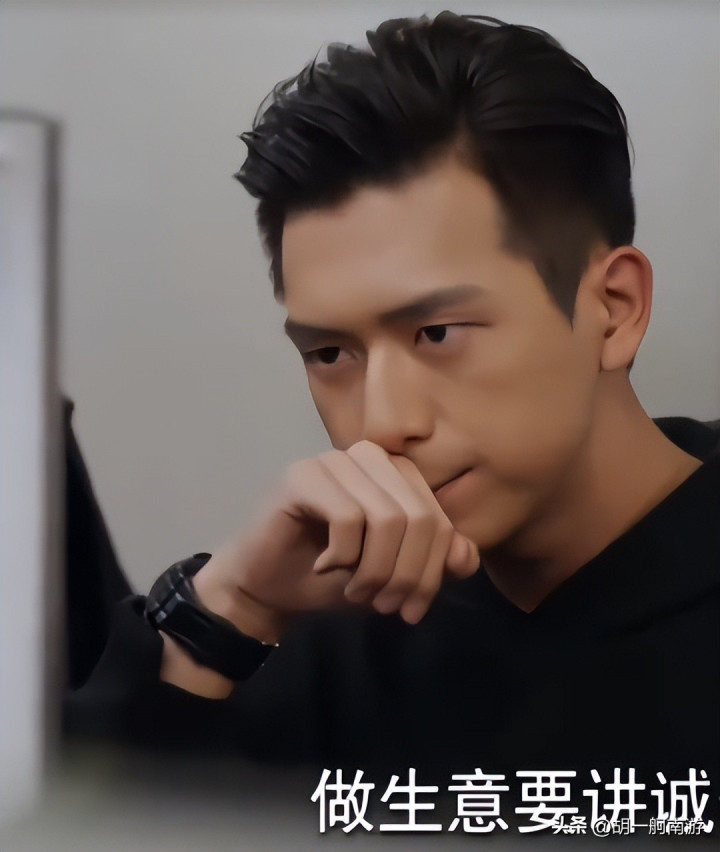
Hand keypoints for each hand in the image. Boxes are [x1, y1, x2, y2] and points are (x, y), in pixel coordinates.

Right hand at [194, 440, 478, 643]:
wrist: (267, 589)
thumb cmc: (333, 577)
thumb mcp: (395, 577)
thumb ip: (435, 564)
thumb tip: (465, 555)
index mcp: (399, 474)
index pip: (441, 521)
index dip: (433, 572)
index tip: (411, 610)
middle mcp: (371, 457)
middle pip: (420, 518)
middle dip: (407, 575)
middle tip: (384, 606)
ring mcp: (335, 461)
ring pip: (388, 518)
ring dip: (375, 571)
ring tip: (355, 591)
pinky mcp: (302, 476)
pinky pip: (348, 518)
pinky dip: (343, 557)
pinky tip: (323, 566)